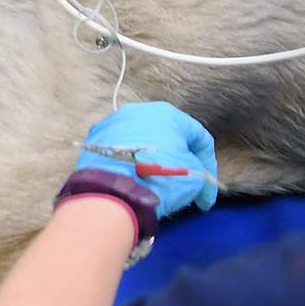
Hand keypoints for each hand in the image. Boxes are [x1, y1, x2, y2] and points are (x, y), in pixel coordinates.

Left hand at [75, 101, 218, 216]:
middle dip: (180, 162)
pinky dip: (130, 163)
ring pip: (143, 141)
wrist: (114, 189)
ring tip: (158, 185)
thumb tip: (191, 173)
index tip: (206, 195)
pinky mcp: (95, 137)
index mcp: (168, 114)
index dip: (209, 167)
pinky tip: (134, 180)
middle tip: (185, 187)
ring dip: (154, 160)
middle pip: (169, 137)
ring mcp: (113, 122)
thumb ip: (198, 168)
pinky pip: (121, 149)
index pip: (199, 138)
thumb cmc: (161, 177)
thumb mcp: (195, 176)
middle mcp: (139, 110)